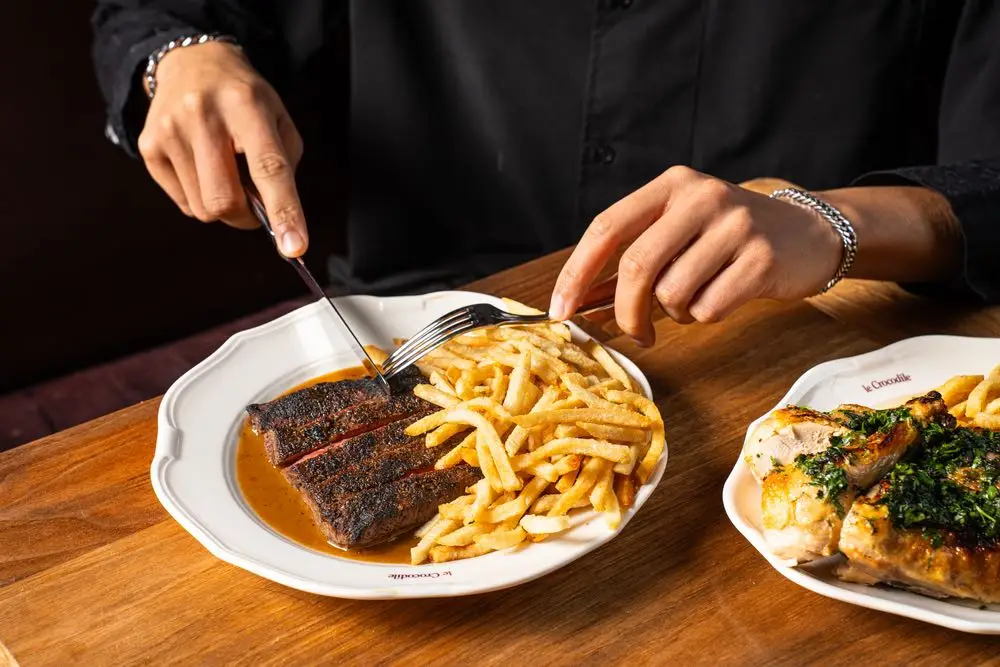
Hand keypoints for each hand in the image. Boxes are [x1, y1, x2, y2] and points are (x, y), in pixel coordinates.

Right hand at [137, 42, 306, 256]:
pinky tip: (203, 168)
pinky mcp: (148, 146)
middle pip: (225, 201)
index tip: (294, 248)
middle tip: (254, 203)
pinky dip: (201, 198)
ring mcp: (169, 130)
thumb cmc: (244, 98)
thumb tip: (274, 217)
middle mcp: (202, 114)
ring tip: (226, 174)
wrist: (192, 63)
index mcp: (246, 105)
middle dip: (246, 216)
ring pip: (204, 209)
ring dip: (223, 206)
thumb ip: (283, 166)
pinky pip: (184, 203)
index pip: (269, 167)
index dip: (284, 211)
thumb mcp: (278, 117)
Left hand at [550, 166, 842, 343]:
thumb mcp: (679, 232)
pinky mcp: (761, 259)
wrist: (809, 235)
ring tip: (697, 298)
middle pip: (636, 266)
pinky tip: (722, 297)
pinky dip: (706, 316)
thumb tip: (579, 304)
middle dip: (625, 311)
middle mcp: (700, 197)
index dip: (577, 272)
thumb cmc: (728, 240)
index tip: (561, 309)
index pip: (607, 227)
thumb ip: (632, 261)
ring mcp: (734, 226)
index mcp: (671, 185)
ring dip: (676, 313)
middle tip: (634, 333)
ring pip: (672, 293)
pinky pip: (708, 308)